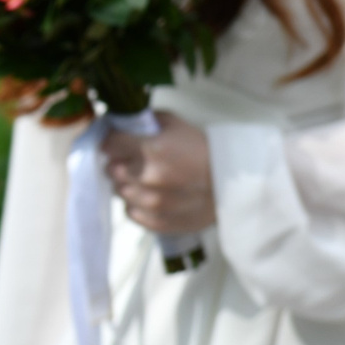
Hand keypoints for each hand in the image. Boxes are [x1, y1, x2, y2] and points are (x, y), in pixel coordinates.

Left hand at [102, 111, 216, 234]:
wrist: (234, 185)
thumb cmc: (206, 150)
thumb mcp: (177, 124)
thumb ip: (146, 122)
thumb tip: (121, 124)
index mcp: (152, 149)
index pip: (109, 144)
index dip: (112, 142)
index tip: (117, 143)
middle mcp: (147, 177)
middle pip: (111, 169)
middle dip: (119, 163)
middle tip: (133, 161)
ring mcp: (151, 203)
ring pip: (119, 191)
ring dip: (127, 184)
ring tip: (145, 179)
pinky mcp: (156, 222)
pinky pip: (130, 212)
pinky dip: (136, 204)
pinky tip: (150, 196)